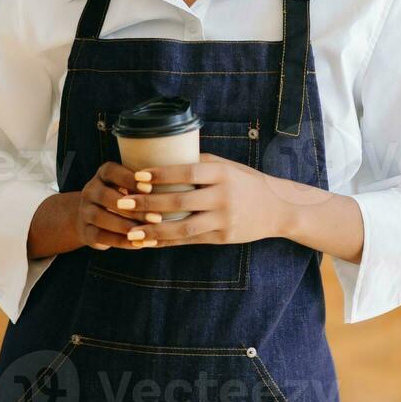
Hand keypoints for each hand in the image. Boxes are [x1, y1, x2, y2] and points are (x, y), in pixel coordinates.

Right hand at [73, 161, 155, 250]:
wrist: (93, 217)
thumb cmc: (125, 196)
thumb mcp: (132, 186)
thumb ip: (146, 185)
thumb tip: (172, 188)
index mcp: (103, 174)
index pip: (112, 171)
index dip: (129, 179)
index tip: (150, 188)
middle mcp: (90, 190)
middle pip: (106, 196)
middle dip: (133, 207)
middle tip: (157, 217)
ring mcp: (84, 211)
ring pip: (101, 217)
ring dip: (126, 226)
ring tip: (148, 232)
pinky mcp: (85, 232)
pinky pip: (101, 237)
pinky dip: (121, 241)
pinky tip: (138, 244)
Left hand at [118, 153, 327, 247]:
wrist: (278, 208)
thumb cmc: (246, 182)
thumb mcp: (227, 167)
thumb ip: (199, 164)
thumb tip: (163, 158)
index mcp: (223, 173)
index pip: (187, 173)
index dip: (161, 175)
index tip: (137, 175)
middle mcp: (223, 196)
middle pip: (180, 201)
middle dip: (148, 203)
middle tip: (122, 202)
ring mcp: (224, 219)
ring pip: (183, 227)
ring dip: (153, 231)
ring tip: (130, 232)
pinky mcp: (223, 237)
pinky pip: (190, 241)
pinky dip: (168, 242)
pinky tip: (149, 242)